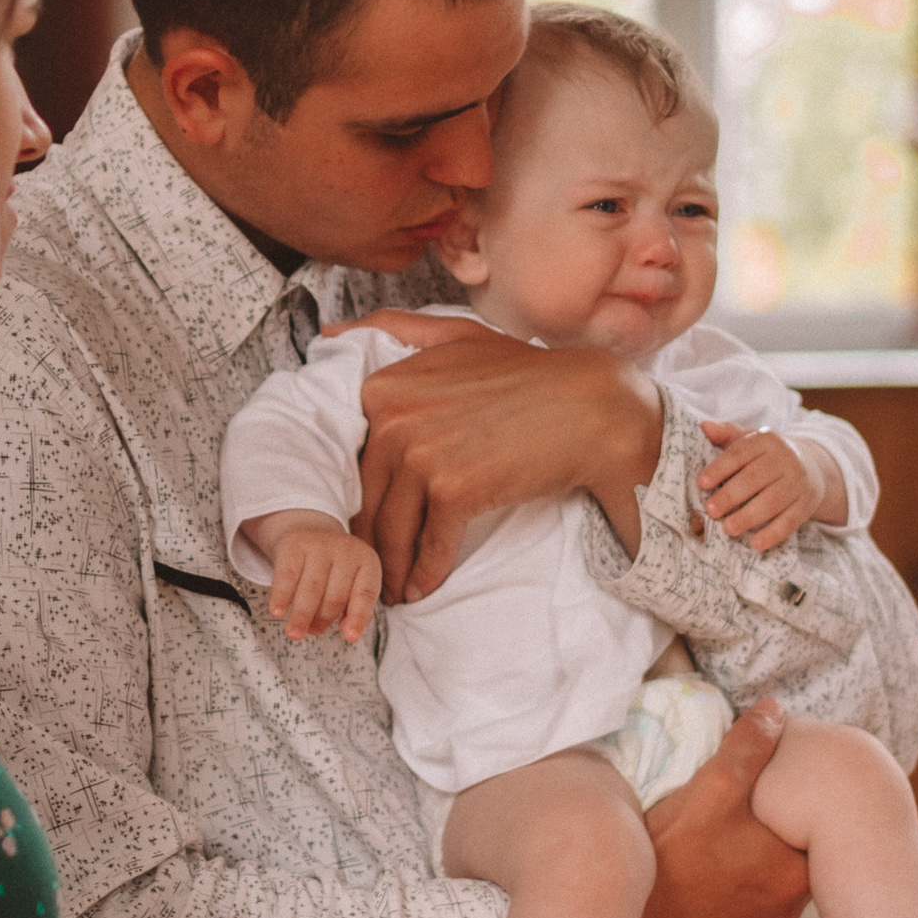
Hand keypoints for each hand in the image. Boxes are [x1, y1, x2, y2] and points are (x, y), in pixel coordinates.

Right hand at [258, 517, 382, 641]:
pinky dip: (281, 597)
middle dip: (323, 619)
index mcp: (367, 561)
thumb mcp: (353, 583)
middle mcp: (346, 550)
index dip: (358, 617)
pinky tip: (277, 612)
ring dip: (301, 616)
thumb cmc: (334, 568)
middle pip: (335, 595)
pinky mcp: (294, 544)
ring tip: (294, 633)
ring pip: (311, 589)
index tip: (350, 637)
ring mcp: (320, 545)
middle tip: (313, 631)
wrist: (309, 530)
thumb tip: (349, 633)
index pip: (365, 593)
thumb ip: (357, 610)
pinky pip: (287, 576)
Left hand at [336, 313, 661, 603]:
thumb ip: (393, 330)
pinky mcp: (454, 490)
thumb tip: (329, 334)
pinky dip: (425, 573)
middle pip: (369, 500)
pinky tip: (423, 587)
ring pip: (393, 530)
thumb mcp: (455, 336)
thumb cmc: (525, 373)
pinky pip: (430, 546)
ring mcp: (422, 455)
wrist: (587, 407)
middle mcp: (394, 419)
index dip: (359, 498)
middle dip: (372, 541)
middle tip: (374, 567)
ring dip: (393, 567)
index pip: (353, 461)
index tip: (366, 522)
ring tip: (395, 586)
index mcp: (384, 389)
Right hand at [629, 701, 808, 917]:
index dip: (788, 815)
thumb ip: (749, 746)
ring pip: (754, 904)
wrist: (617, 912)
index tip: (767, 801)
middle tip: (734, 821)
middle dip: (765, 848)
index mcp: (792, 875)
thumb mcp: (713, 785)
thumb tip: (775, 711)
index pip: (808, 839)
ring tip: (710, 855)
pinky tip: (690, 894)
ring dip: (741, 882)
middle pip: (783, 871)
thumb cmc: (671, 847)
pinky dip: (712, 915)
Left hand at [697, 422, 825, 549]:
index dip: (720, 468)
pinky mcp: (807, 504)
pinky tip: (756, 544)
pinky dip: (773, 534)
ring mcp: (799, 482)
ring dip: (749, 516)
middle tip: (711, 511)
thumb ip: (727, 433)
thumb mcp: (750, 439)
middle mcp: (786, 459)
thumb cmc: (769, 454)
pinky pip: (790, 521)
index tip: (701, 483)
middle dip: (731, 496)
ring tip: (728, 529)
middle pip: (755, 478)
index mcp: (767, 440)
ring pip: (773, 501)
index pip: (740, 453)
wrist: (811, 465)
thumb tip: (704, 426)